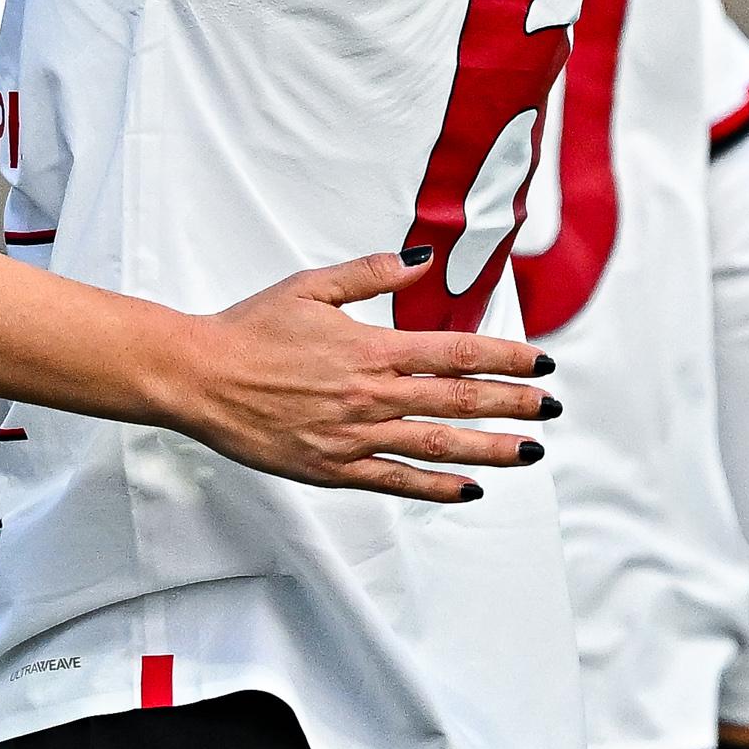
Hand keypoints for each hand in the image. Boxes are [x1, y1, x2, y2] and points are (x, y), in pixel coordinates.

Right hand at [169, 251, 558, 501]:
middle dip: (514, 404)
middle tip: (551, 408)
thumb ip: (370, 274)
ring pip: (439, 444)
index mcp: (369, 348)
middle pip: (459, 400)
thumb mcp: (308, 287)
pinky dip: (437, 487)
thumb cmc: (247, 330)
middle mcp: (371, 394)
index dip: (506, 357)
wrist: (197, 376)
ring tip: (530, 452)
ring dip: (491, 448)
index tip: (540, 362)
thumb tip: (420, 260)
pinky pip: (397, 481)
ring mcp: (355, 436)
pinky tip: (470, 488)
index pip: (455, 353)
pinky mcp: (334, 467)